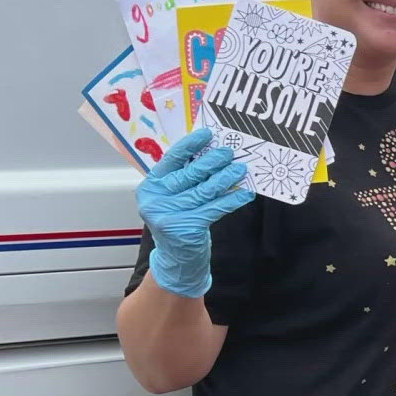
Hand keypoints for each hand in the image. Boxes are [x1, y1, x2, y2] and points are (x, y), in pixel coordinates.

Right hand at [135, 127, 252, 297]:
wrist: (177, 260)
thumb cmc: (179, 222)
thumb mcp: (174, 198)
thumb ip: (185, 177)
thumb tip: (212, 152)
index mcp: (150, 187)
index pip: (171, 160)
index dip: (190, 145)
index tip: (207, 134)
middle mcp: (155, 200)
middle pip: (189, 174)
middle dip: (212, 162)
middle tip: (229, 152)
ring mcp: (169, 215)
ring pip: (204, 190)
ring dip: (226, 178)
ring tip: (241, 169)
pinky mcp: (186, 228)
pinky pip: (215, 208)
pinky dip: (232, 199)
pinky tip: (245, 192)